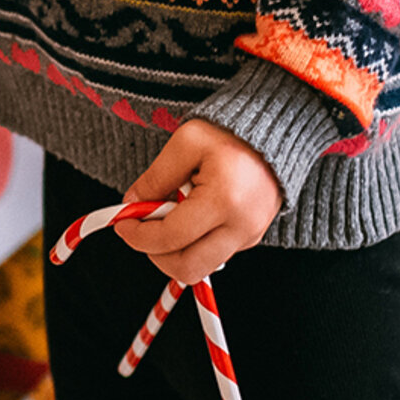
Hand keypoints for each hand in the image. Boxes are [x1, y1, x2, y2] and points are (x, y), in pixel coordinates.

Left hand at [118, 121, 282, 284]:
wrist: (277, 131)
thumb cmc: (231, 132)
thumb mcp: (187, 141)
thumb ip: (157, 176)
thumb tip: (133, 204)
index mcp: (223, 201)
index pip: (170, 238)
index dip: (137, 236)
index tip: (122, 223)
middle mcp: (241, 226)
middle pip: (187, 268)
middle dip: (155, 254)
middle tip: (142, 230)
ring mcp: (250, 236)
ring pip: (200, 267)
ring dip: (175, 250)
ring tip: (170, 215)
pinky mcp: (252, 237)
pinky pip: (215, 255)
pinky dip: (194, 243)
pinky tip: (191, 215)